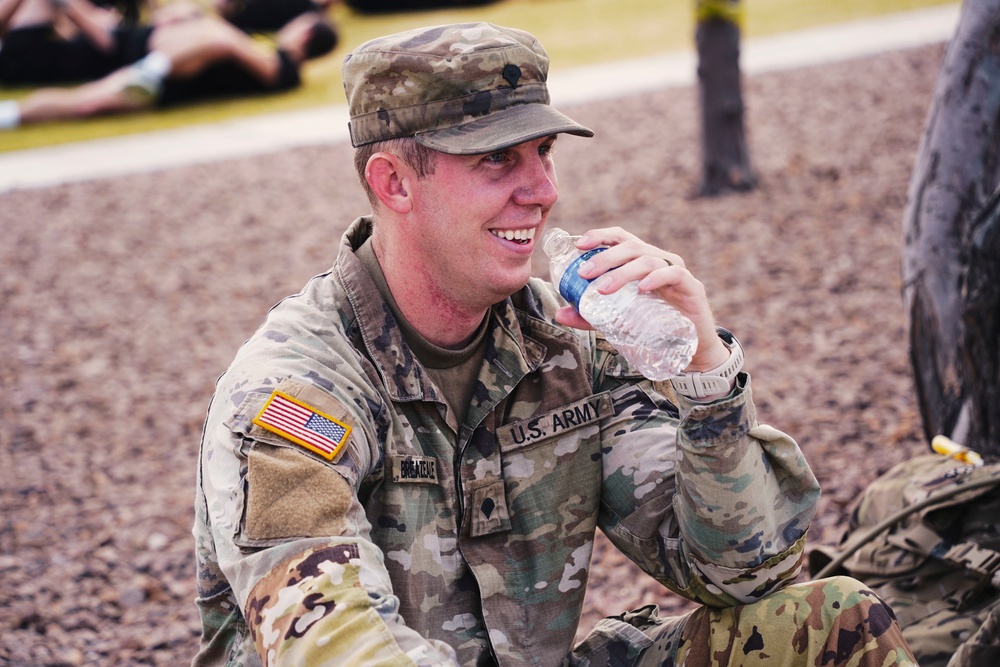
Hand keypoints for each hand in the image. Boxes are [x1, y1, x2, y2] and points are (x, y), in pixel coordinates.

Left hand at [551, 226, 728, 371]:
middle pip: (631, 246)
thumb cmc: (653, 326)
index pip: (620, 238)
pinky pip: (674, 274)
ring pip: (649, 259)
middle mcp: (658, 260)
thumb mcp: (616, 320)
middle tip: (585, 274)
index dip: (600, 236)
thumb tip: (559, 314)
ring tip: (604, 290)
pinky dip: (656, 278)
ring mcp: (675, 271)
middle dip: (605, 257)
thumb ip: (590, 316)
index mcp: (640, 261)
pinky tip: (642, 288)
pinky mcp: (691, 286)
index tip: (579, 244)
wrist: (691, 349)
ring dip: (623, 272)